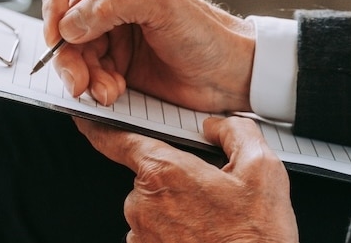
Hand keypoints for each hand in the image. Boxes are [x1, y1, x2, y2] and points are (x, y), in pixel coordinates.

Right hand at [37, 0, 254, 112]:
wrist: (231, 76)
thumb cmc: (206, 32)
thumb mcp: (161, 4)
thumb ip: (111, 4)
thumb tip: (68, 24)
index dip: (52, 2)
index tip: (57, 34)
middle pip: (59, 20)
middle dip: (66, 53)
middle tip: (78, 79)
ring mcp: (107, 30)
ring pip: (69, 51)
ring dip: (82, 75)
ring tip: (106, 91)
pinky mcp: (112, 61)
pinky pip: (85, 72)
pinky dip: (94, 86)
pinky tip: (113, 92)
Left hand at [75, 116, 297, 242]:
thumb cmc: (256, 236)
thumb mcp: (262, 169)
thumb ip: (235, 132)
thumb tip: (216, 126)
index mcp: (164, 172)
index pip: (117, 140)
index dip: (100, 127)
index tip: (88, 120)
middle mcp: (143, 204)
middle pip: (147, 177)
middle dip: (174, 180)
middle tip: (210, 195)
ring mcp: (142, 235)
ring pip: (152, 208)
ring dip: (175, 210)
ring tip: (211, 223)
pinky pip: (154, 234)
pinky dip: (174, 233)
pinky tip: (202, 238)